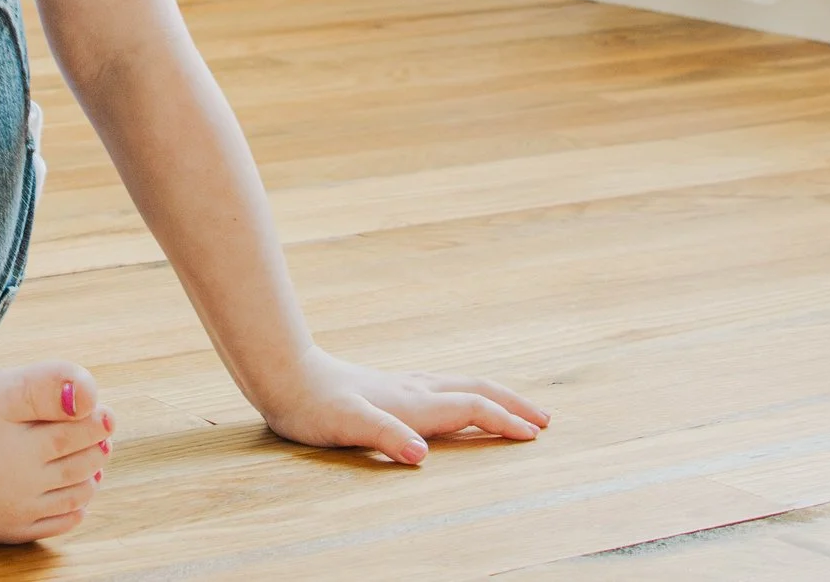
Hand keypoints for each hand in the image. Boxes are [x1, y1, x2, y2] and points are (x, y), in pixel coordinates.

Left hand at [257, 349, 549, 465]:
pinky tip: (457, 400)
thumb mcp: (347, 426)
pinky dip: (466, 394)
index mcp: (412, 403)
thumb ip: (385, 438)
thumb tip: (420, 456)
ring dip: (493, 395)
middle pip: (475, 389)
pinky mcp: (390, 387)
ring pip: (461, 384)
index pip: (471, 408)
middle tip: (544, 420)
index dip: (504, 421)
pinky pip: (442, 387)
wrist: (285, 374)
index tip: (534, 436)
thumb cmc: (313, 405)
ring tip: (513, 408)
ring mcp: (403, 385)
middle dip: (512, 403)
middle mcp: (414, 389)